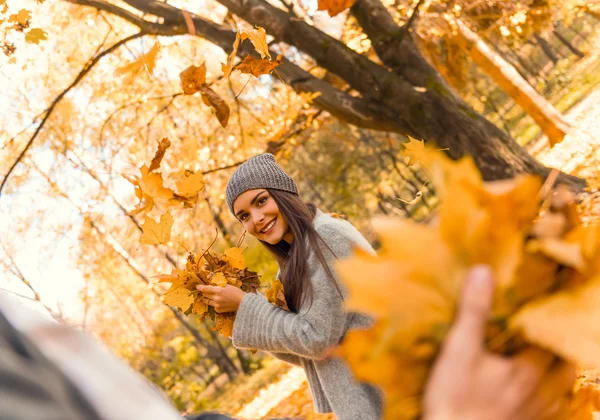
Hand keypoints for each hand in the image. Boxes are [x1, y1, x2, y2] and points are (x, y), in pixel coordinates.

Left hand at [196, 284, 245, 312]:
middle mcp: (216, 298)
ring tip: (209, 296)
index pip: (205, 289)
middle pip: (205, 295)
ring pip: (207, 301)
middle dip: (204, 292)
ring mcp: (216, 305)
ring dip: (207, 298)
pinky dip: (213, 303)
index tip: (197, 286)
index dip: (200, 287)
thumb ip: (218, 285)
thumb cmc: (236, 292)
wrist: (242, 302)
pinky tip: (218, 302)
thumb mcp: (227, 286)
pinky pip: (212, 306)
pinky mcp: (218, 310)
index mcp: (218, 290)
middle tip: (204, 290)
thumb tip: (211, 284)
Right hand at [423, 265, 575, 419]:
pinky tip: (528, 394)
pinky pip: (544, 411)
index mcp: (527, 371)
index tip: (547, 306)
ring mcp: (532, 414)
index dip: (552, 322)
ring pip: (558, 391)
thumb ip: (474, 311)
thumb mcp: (459, 349)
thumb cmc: (455, 399)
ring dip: (555, 375)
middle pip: (564, 369)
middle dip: (560, 349)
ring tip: (541, 359)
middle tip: (546, 331)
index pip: (553, 340)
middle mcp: (538, 394)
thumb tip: (483, 271)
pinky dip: (543, 399)